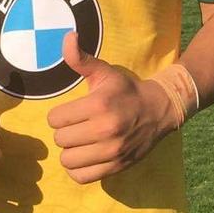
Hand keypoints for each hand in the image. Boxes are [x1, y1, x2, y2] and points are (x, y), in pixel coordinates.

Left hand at [47, 33, 174, 183]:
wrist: (158, 110)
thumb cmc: (125, 90)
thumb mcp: (104, 71)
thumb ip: (81, 58)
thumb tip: (68, 36)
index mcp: (99, 105)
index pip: (55, 119)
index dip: (58, 115)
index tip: (70, 111)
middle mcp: (106, 130)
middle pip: (60, 140)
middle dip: (64, 132)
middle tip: (76, 126)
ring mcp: (112, 152)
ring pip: (68, 160)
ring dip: (70, 151)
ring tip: (79, 141)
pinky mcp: (117, 167)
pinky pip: (81, 177)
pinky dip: (78, 169)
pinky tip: (85, 156)